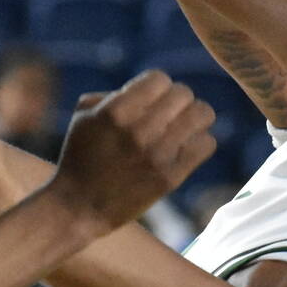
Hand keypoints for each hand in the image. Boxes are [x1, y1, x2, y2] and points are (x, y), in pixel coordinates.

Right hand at [49, 71, 215, 231]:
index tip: (153, 99)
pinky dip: (200, 142)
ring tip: (184, 126)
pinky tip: (185, 147)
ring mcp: (157, 155)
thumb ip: (113, 94)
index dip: (158, 86)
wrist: (80, 207)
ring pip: (202, 114)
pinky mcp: (170, 177)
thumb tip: (147, 89)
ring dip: (195, 117)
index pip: (160, 79)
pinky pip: (206, 144)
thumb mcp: (84, 116)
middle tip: (170, 113)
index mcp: (115, 111)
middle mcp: (138, 130)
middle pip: (184, 94)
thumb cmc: (81, 157)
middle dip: (178, 100)